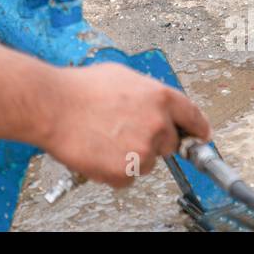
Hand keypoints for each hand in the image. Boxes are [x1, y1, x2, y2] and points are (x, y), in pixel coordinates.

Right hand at [42, 64, 210, 187]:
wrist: (53, 106)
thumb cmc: (80, 88)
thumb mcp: (122, 76)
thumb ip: (147, 93)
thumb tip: (154, 103)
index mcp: (160, 98)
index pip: (193, 117)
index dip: (198, 129)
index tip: (201, 136)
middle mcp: (157, 125)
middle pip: (170, 144)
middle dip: (153, 141)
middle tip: (126, 132)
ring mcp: (143, 150)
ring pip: (148, 162)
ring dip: (131, 156)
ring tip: (104, 137)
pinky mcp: (127, 171)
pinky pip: (128, 177)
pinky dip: (115, 170)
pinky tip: (98, 151)